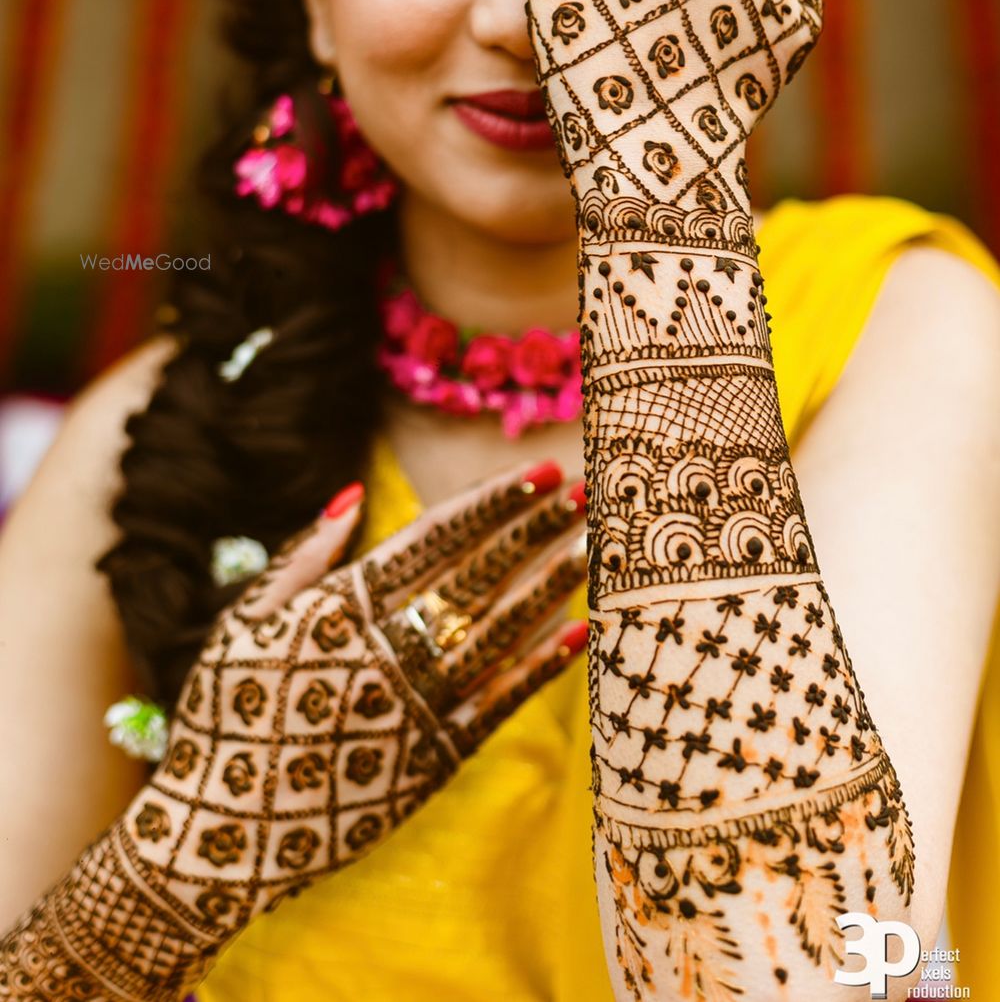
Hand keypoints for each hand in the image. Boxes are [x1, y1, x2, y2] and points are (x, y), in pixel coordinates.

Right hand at [117, 461, 585, 950]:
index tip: (538, 473)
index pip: (435, 538)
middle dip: (534, 531)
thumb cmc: (227, 716)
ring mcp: (414, 705)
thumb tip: (355, 492)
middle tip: (585, 493)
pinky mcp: (431, 759)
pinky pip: (498, 704)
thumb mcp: (244, 622)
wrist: (219, 832)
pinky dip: (539, 666)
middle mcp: (385, 649)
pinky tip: (578, 632)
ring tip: (593, 548)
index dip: (493, 503)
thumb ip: (304, 556)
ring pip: (497, 632)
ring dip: (550, 586)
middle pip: (477, 576)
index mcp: (340, 608)